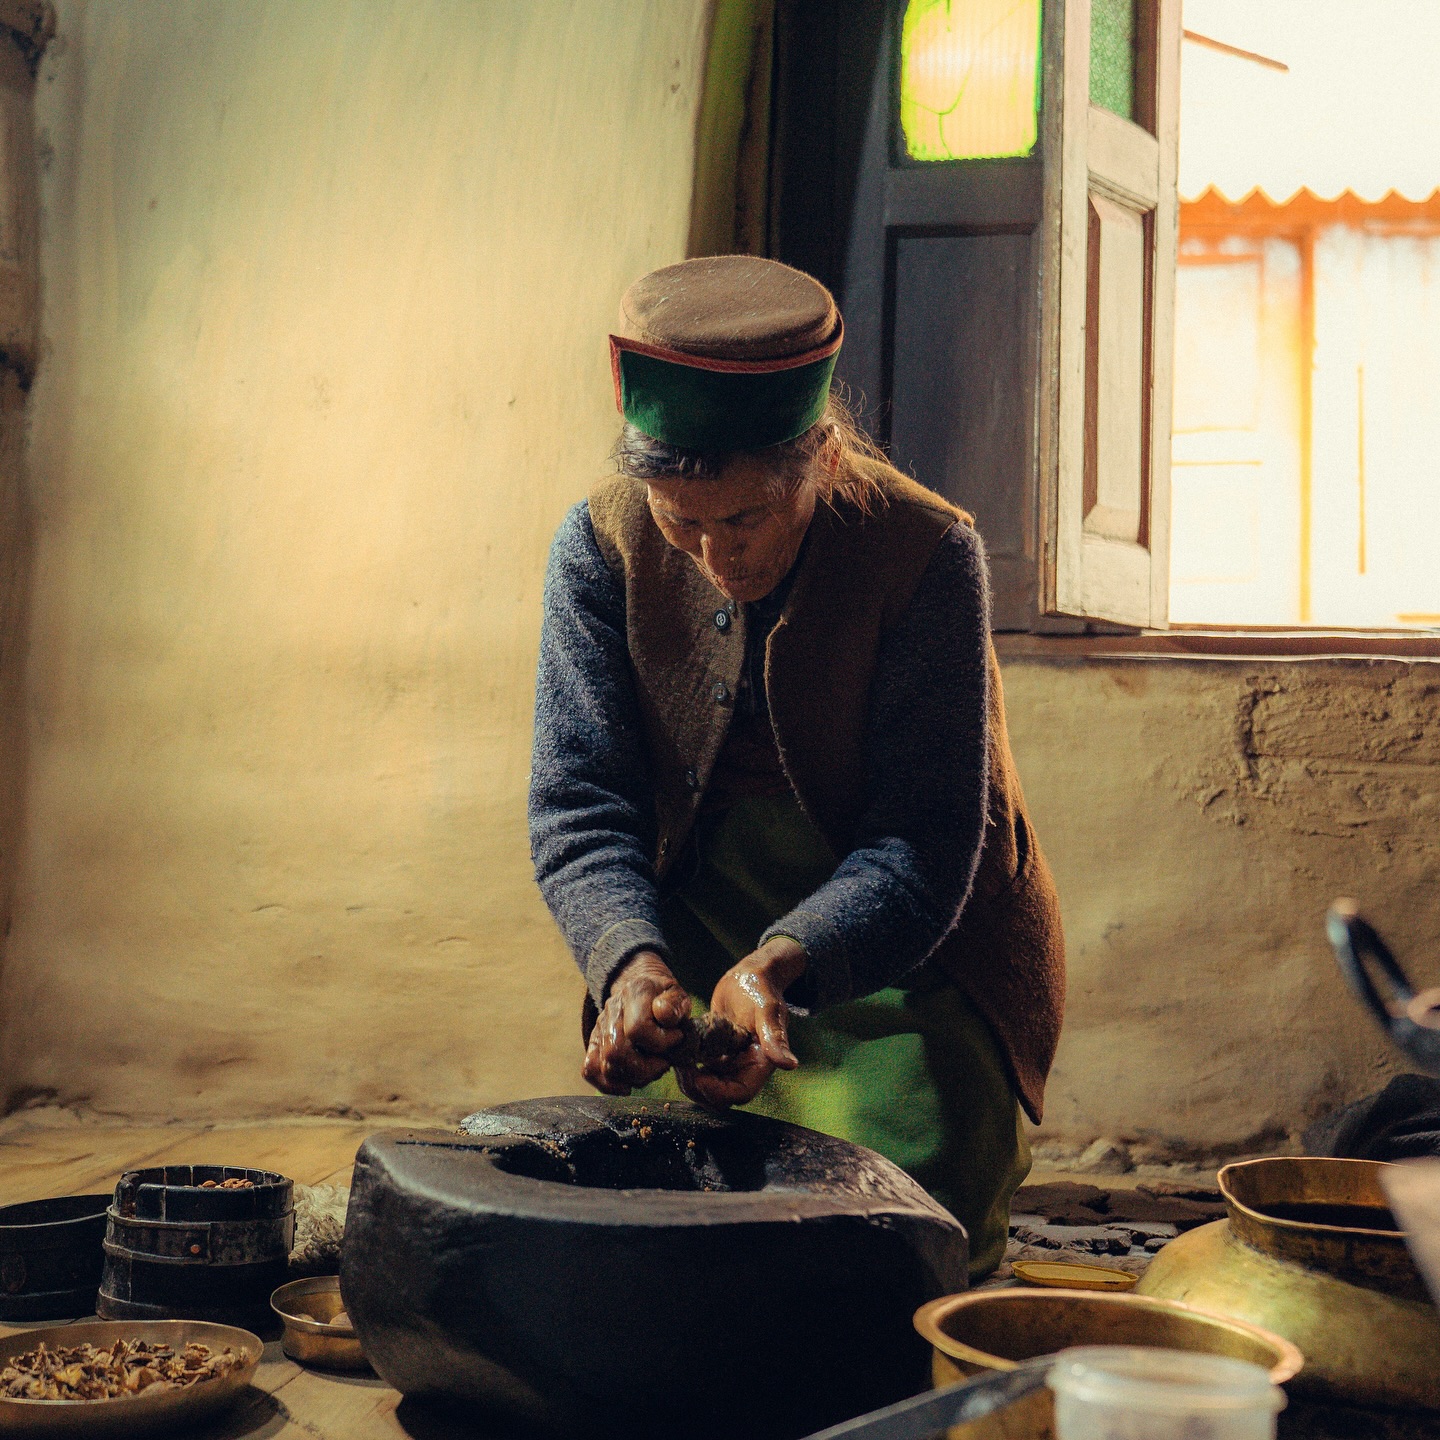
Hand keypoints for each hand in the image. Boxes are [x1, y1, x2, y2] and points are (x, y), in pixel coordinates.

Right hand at [582, 951, 690, 1095]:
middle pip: (616, 1052)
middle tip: (663, 1062)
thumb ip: (676, 1005)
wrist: (643, 986)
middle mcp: (613, 1010)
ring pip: (606, 1066)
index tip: (676, 1038)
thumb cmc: (664, 998)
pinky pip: (590, 1069)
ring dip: (633, 1078)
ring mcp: (600, 1027)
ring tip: (651, 1069)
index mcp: (635, 994)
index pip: (637, 1028)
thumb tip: (663, 1015)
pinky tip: (628, 1084)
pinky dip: (608, 1085)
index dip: (661, 1042)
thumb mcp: (678, 994)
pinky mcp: (594, 1042)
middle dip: (646, 1068)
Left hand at [676, 938, 805, 1108]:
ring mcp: (730, 1063)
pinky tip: (679, 1052)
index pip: (740, 1093)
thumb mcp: (767, 1009)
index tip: (698, 1077)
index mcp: (761, 1062)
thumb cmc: (760, 988)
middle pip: (721, 1096)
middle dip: (699, 1088)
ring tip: (678, 1059)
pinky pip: (700, 1071)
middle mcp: (746, 1068)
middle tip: (682, 1068)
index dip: (718, 1092)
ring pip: (707, 1087)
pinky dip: (688, 1067)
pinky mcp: (716, 1055)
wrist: (747, 976)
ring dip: (690, 1080)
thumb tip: (790, 1064)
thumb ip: (775, 1037)